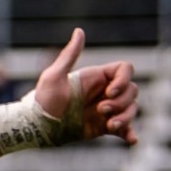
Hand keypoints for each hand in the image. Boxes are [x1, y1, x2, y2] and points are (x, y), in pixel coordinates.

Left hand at [30, 28, 138, 145]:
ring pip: (132, 108)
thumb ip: (70, 55)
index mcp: (97, 77)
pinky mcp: (104, 126)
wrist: (37, 127)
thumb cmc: (43, 100)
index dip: (124, 80)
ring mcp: (106, 109)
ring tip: (110, 125)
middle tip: (101, 110)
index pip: (126, 70)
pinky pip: (125, 129)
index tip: (108, 92)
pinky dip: (130, 134)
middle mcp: (105, 91)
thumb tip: (79, 30)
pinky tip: (132, 140)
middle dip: (122, 101)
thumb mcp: (54, 76)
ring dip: (126, 117)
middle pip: (133, 90)